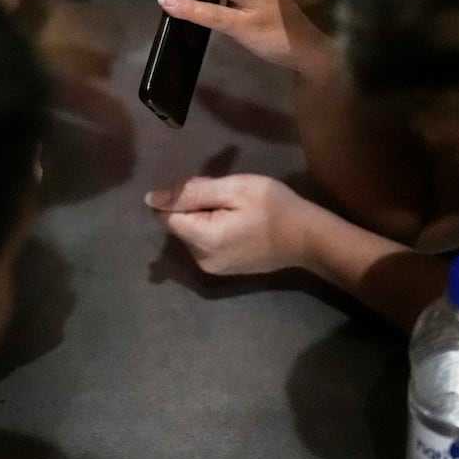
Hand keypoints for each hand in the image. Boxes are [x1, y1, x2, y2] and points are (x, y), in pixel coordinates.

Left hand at [146, 173, 317, 276]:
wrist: (308, 238)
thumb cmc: (274, 207)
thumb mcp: (234, 189)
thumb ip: (191, 192)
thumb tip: (150, 199)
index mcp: (201, 239)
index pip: (166, 215)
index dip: (182, 195)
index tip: (209, 188)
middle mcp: (200, 260)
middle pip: (178, 224)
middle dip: (194, 205)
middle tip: (228, 195)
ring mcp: (212, 268)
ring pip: (190, 232)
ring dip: (203, 216)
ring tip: (235, 208)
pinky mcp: (222, 270)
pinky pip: (204, 243)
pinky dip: (212, 229)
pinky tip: (237, 222)